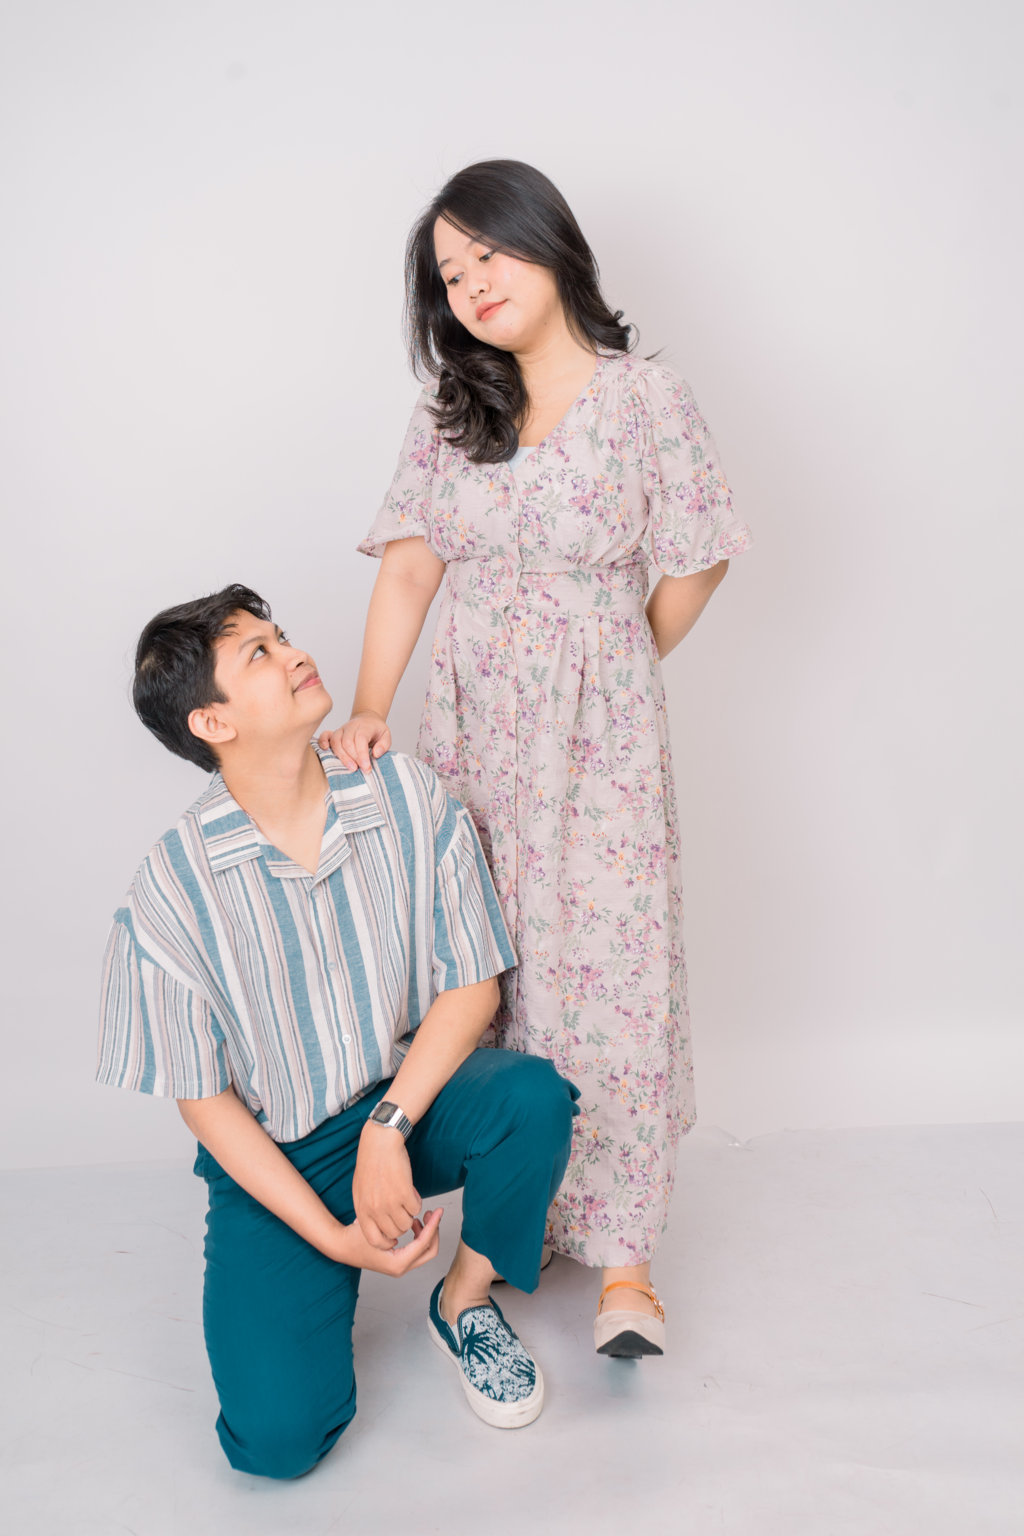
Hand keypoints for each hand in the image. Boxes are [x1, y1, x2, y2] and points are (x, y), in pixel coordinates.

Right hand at [318, 711, 390, 771]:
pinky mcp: (334, 733)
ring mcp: (341, 730)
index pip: (360, 739)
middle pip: (347, 742)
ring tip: (351, 768)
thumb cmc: (376, 730)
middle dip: (353, 758)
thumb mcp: (386, 735)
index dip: (362, 754)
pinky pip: (325, 735)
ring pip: (336, 742)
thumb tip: (375, 754)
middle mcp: (351, 727)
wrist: (367, 720)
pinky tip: (326, 750)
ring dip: (342, 756)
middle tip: (360, 770)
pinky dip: (323, 742)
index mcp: (364, 726)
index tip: (366, 767)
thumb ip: (383, 744)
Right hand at [330, 1208, 442, 1275]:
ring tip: (419, 1217)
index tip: (438, 1211)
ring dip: (427, 1233)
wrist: (341, 1245)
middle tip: (431, 1213)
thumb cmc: (356, 1236)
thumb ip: (399, 1226)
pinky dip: (419, 1236)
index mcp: (397, 1263)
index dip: (433, 1225)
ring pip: (425, 1251)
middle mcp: (401, 1269)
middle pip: (430, 1251)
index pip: (424, 1244)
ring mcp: (400, 1267)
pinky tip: (412, 1223)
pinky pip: (417, 1250)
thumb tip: (418, 1218)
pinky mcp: (398, 1261)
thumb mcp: (377, 1228)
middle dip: (434, 1231)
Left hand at [353, 1123, 421, 1249]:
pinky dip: (417, 1201)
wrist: (379, 1142)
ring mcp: (389, 1202)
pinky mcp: (404, 1193)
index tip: (393, 1237)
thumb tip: (374, 1226)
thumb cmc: (370, 1164)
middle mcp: (375, 1209)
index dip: (386, 1242)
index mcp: (362, 1210)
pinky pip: (417, 1208)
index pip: (374, 1240)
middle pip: (395, 1233)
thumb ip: (366, 1210)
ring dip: (410, 1212)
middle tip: (403, 1212)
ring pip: (408, 1223)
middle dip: (401, 1224)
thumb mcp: (360, 1191)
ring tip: (405, 1198)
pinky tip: (410, 1189)